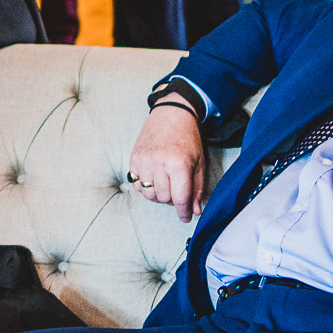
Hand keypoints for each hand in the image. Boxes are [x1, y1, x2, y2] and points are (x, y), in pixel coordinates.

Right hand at [127, 102, 205, 221]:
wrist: (172, 114)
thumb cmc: (188, 139)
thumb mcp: (199, 163)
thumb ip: (197, 188)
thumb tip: (194, 211)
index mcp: (179, 165)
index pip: (180, 199)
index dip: (184, 212)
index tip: (186, 218)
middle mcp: (159, 164)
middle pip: (163, 198)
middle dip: (172, 200)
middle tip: (177, 191)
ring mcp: (144, 161)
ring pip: (149, 194)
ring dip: (158, 194)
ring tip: (165, 184)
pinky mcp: (134, 159)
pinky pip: (136, 184)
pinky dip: (145, 186)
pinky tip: (153, 178)